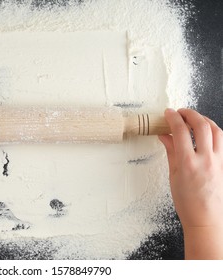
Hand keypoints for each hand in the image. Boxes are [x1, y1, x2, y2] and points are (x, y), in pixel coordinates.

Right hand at [159, 108, 222, 258]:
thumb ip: (171, 151)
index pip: (180, 131)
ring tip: (194, 119)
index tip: (168, 113)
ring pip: (216, 130)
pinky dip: (213, 131)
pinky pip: (222, 141)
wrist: (205, 218)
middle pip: (201, 125)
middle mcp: (206, 159)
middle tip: (180, 112)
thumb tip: (164, 136)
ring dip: (204, 120)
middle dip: (190, 113)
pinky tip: (205, 132)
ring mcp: (219, 161)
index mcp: (188, 163)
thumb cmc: (187, 201)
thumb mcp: (173, 175)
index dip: (173, 118)